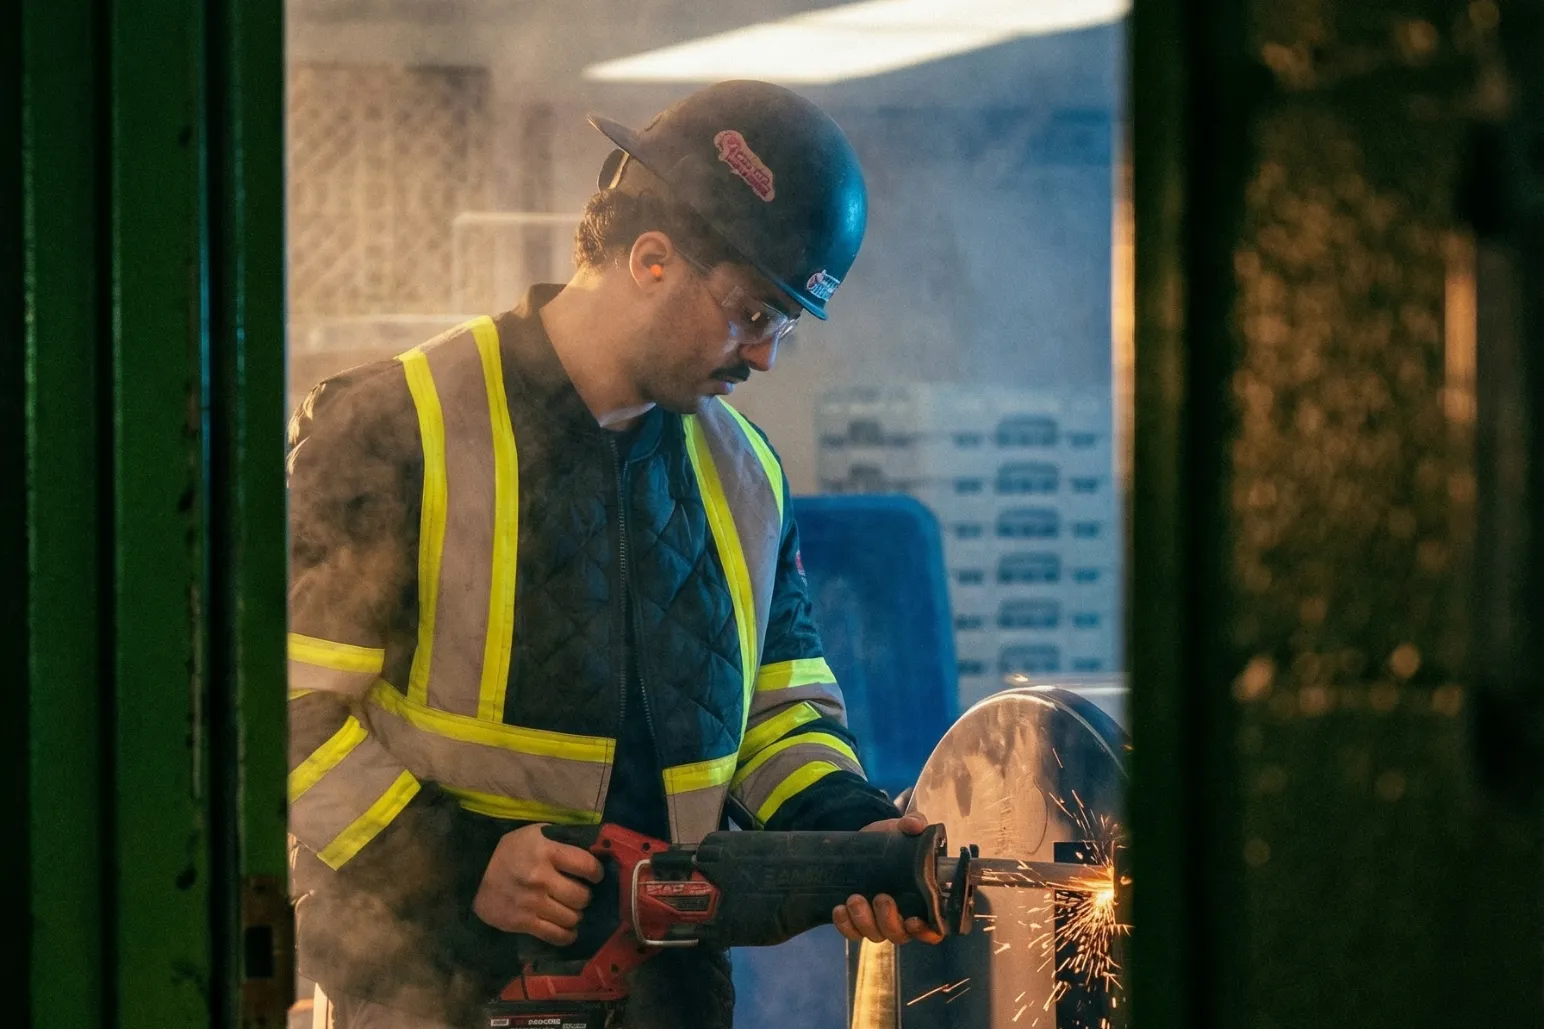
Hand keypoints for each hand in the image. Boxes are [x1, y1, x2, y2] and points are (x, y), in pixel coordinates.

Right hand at [473, 823, 604, 944]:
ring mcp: (531, 903)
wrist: (472, 873)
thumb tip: (596, 849)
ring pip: (572, 918)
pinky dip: (567, 935)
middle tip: (579, 894)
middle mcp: (540, 877)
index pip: (587, 866)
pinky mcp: (522, 922)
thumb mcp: (536, 834)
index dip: (596, 872)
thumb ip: (563, 841)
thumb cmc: (511, 851)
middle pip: (582, 896)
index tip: (594, 875)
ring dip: (575, 915)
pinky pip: (556, 936)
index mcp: (546, 850)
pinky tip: (567, 928)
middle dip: (585, 897)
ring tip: (570, 909)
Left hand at [831, 811, 946, 945]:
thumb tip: (915, 825)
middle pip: (900, 934)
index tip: (913, 921)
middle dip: (889, 921)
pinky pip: (851, 933)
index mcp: (922, 900)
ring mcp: (878, 920)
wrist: (862, 841)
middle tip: (882, 897)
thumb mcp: (901, 828)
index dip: (926, 932)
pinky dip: (845, 925)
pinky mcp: (856, 919)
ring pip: (875, 935)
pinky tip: (839, 908)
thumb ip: (913, 822)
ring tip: (855, 898)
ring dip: (864, 921)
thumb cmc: (891, 839)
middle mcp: (902, 916)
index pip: (932, 929)